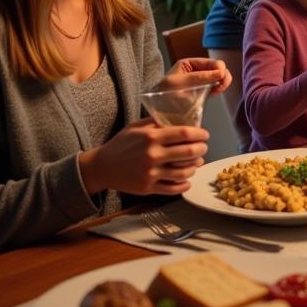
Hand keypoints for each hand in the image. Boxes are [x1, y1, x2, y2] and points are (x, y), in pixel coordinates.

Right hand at [78, 118, 208, 195]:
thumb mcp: (136, 127)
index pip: (184, 134)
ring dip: (195, 167)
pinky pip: (173, 189)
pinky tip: (187, 179)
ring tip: (196, 162)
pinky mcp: (148, 188)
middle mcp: (153, 155)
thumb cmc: (120, 144)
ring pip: (184, 172)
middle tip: (203, 147)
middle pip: (188, 152)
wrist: (101, 167)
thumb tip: (178, 117)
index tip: (204, 135)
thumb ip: (156, 122)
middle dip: (201, 149)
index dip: (199, 134)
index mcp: (151, 138)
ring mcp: (151, 174)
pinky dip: (184, 184)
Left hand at [159, 57, 231, 94]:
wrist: (156, 110)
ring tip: (217, 90)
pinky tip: (215, 92)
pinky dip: (218, 88)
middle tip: (221, 86)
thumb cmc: (163, 95)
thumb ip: (199, 78)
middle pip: (218, 69)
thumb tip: (221, 73)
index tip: (220, 79)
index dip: (219, 69)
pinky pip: (215, 86)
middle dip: (222, 76)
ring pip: (219, 77)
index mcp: (189, 64)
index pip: (212, 62)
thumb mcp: (180, 83)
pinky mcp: (202, 91)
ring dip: (221, 83)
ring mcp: (200, 81)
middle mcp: (196, 70)